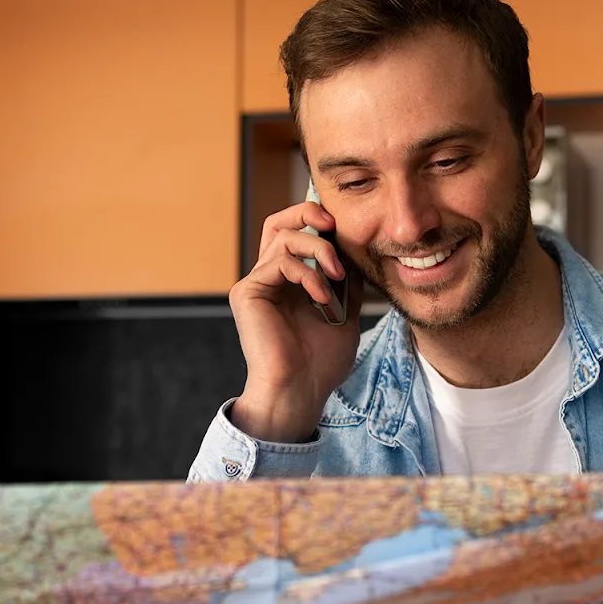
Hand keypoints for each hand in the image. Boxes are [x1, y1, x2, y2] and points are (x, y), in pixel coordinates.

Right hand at [227, 201, 363, 441]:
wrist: (301, 391)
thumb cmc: (321, 362)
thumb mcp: (346, 312)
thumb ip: (347, 281)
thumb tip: (354, 250)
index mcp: (289, 282)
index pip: (295, 233)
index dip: (315, 220)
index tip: (343, 227)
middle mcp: (268, 279)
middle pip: (278, 222)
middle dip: (307, 212)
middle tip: (333, 224)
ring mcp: (256, 284)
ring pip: (284, 237)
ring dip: (319, 250)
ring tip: (337, 276)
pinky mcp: (247, 292)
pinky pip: (279, 262)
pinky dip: (308, 274)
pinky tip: (323, 297)